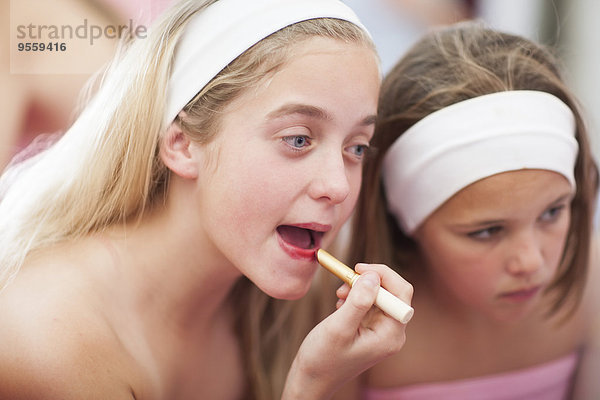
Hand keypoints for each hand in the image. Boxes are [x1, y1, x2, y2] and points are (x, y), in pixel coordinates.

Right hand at [282, 263, 412, 399]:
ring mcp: (381, 331)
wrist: (311, 379)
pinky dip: (355, 297)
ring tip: (339, 295)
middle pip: (392, 292)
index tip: (357, 269)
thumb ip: (359, 302)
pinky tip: (341, 305)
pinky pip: (369, 303)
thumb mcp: (339, 328)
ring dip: (359, 289)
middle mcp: (391, 333)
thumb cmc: (323, 359)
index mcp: (391, 335)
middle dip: (368, 282)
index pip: (401, 293)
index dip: (382, 275)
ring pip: (379, 295)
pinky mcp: (370, 329)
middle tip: (345, 280)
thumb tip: (373, 276)